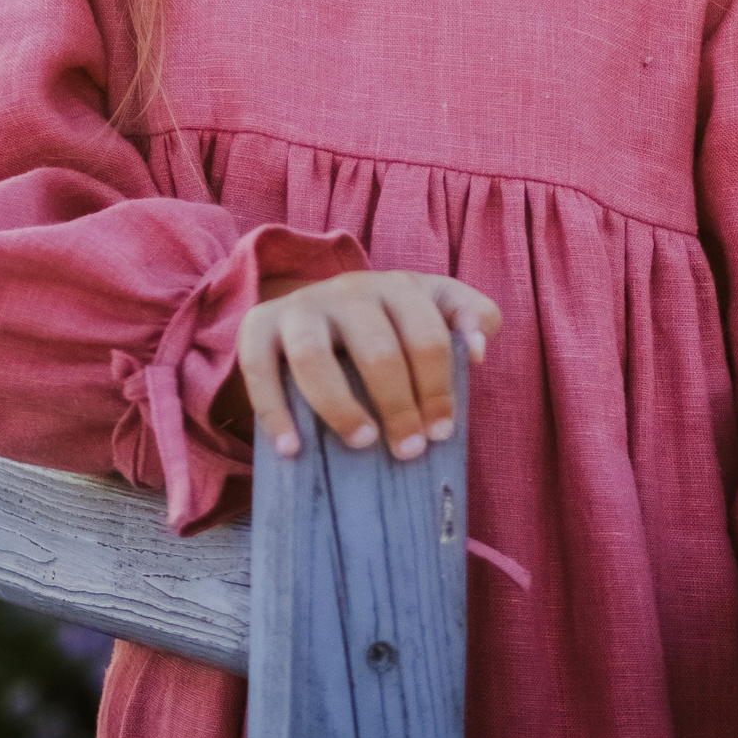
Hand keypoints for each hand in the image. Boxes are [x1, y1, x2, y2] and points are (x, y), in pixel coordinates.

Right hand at [231, 269, 501, 460]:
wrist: (318, 306)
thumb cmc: (389, 321)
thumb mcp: (433, 307)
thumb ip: (469, 317)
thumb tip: (479, 349)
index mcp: (398, 286)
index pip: (426, 337)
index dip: (438, 389)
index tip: (440, 433)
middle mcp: (349, 290)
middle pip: (377, 351)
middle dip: (398, 406)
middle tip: (408, 450)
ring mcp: (301, 306)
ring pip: (314, 357)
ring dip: (340, 407)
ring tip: (362, 443)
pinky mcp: (258, 325)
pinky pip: (259, 369)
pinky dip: (273, 413)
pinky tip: (292, 450)